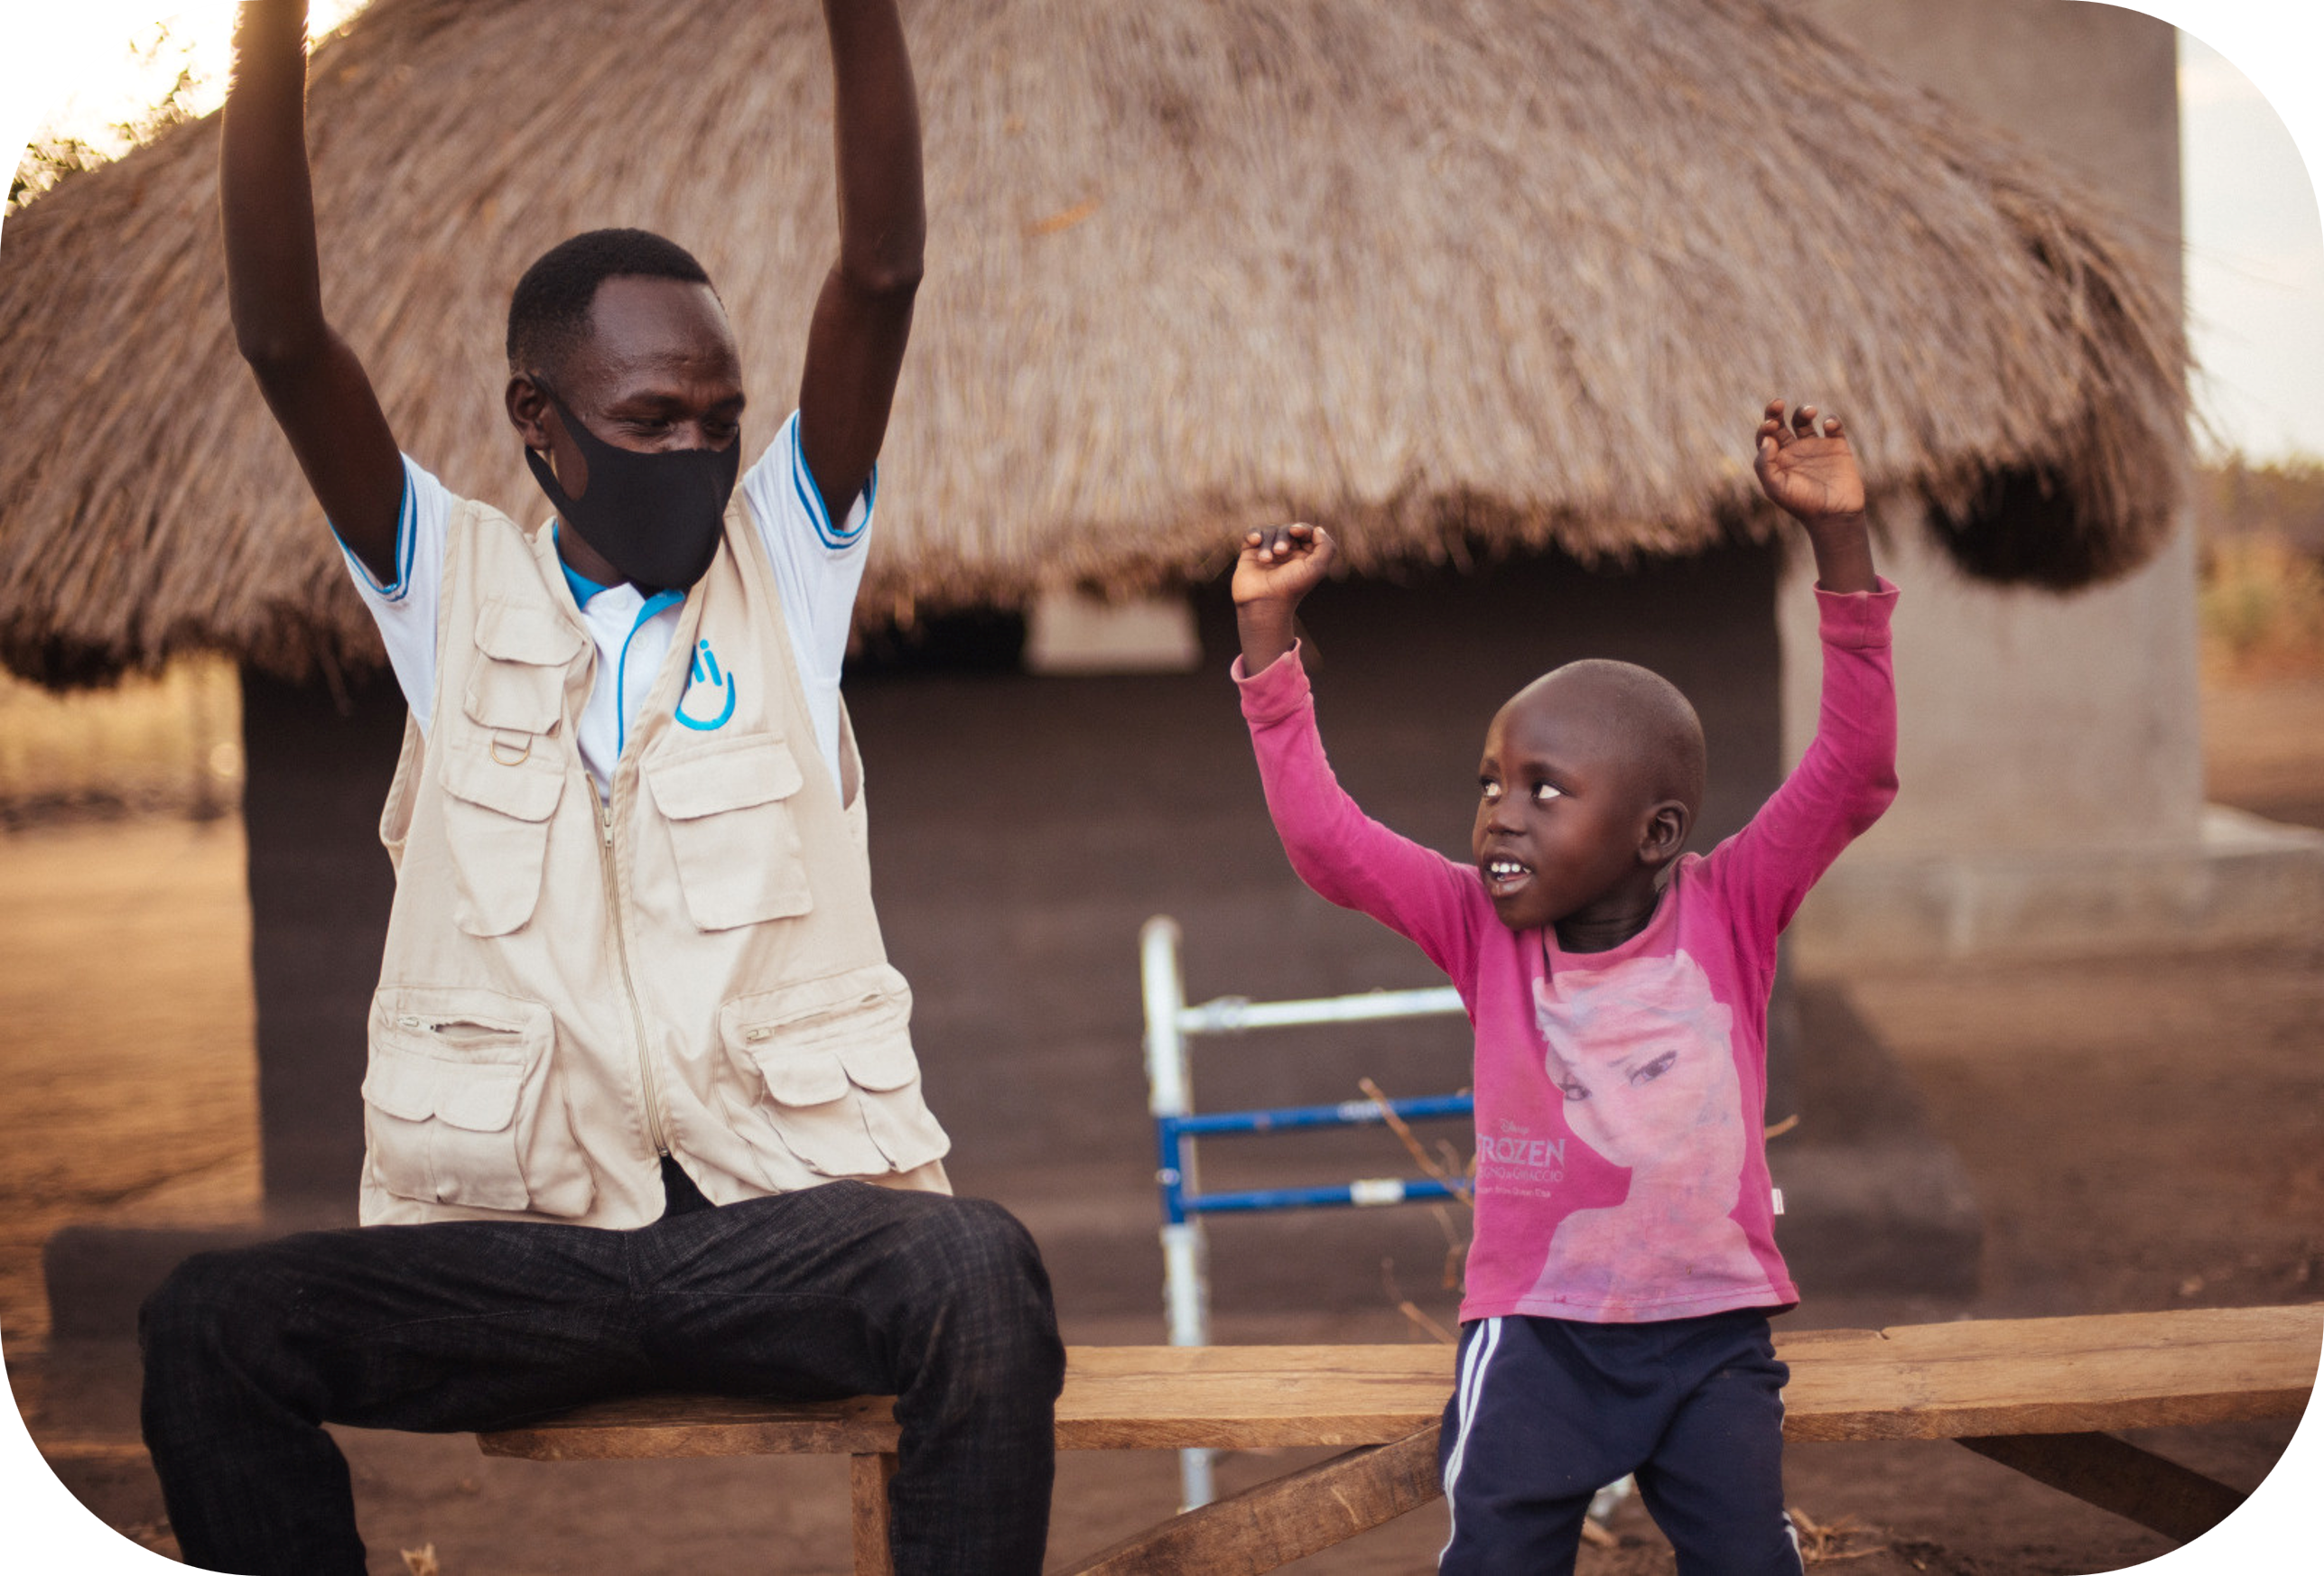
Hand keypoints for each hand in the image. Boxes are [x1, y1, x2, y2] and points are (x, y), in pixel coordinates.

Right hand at [1233, 523, 1333, 673]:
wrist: (1264, 603)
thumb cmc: (1291, 587)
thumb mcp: (1317, 568)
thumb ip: (1326, 547)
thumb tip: (1318, 529)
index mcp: (1304, 556)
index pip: (1305, 532)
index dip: (1302, 528)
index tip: (1296, 532)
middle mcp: (1287, 553)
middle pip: (1287, 529)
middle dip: (1284, 536)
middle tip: (1280, 552)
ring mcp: (1268, 552)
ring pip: (1269, 531)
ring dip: (1268, 542)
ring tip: (1266, 560)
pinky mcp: (1250, 553)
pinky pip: (1252, 534)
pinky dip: (1254, 533)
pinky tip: (1255, 541)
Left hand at [1754, 399, 1876, 592]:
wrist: (1833, 515)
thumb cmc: (1801, 504)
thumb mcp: (1775, 488)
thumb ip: (1764, 464)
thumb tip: (1767, 439)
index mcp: (1776, 459)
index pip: (1765, 435)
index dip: (1765, 425)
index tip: (1770, 425)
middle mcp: (1794, 450)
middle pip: (1781, 422)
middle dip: (1776, 410)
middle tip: (1777, 403)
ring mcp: (1816, 447)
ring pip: (1805, 420)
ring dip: (1804, 411)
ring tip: (1809, 412)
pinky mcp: (1837, 446)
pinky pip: (1833, 426)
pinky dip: (1831, 420)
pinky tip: (1828, 425)